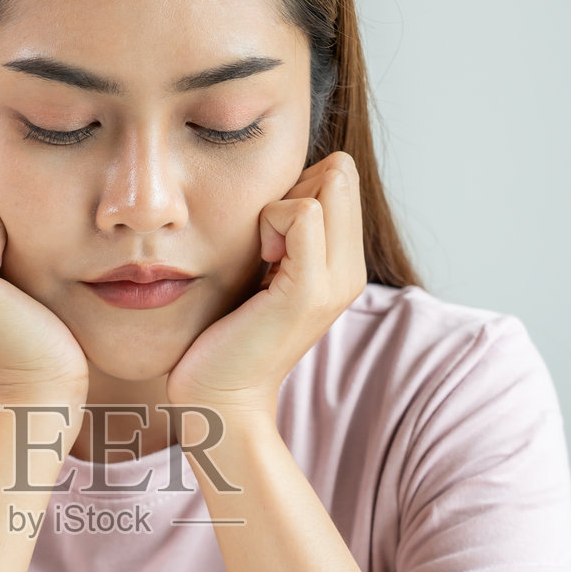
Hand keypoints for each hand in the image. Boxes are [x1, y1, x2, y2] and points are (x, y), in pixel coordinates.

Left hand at [164, 151, 367, 421]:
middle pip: (340, 172)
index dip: (299, 184)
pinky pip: (303, 213)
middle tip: (263, 241)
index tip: (267, 232)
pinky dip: (271, 221)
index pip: (340, 175)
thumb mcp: (261, 272)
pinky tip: (258, 260)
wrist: (220, 399)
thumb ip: (279, 231)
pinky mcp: (310, 289)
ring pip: (328, 182)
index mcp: (342, 265)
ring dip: (279, 204)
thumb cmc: (225, 335)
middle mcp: (350, 270)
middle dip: (292, 187)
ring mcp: (336, 280)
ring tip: (261, 254)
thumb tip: (273, 184)